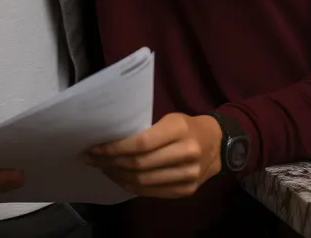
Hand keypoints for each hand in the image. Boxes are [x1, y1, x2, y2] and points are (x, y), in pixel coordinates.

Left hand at [84, 112, 221, 198]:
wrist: (217, 144)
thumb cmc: (186, 126)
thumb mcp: (169, 118)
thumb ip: (147, 129)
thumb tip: (111, 139)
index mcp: (179, 129)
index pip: (141, 143)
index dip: (115, 148)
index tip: (95, 148)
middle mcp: (186, 153)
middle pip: (140, 164)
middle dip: (111, 163)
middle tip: (93, 159)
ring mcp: (188, 176)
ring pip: (144, 181)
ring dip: (118, 176)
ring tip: (103, 168)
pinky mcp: (187, 191)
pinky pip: (152, 192)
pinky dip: (132, 187)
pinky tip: (120, 178)